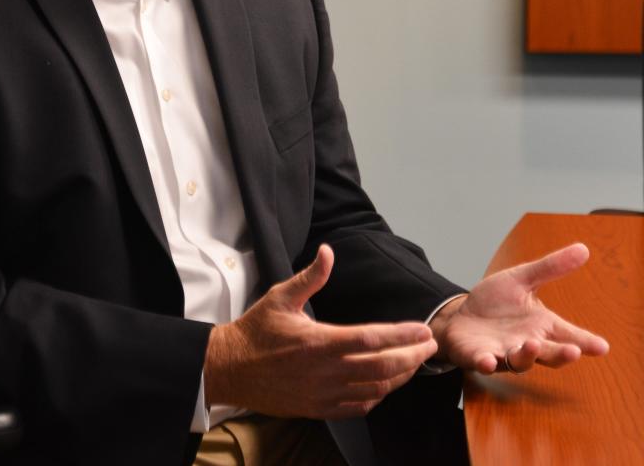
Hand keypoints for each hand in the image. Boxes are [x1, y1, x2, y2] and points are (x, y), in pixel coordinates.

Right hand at [204, 245, 439, 418]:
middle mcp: (326, 371)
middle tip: (429, 345)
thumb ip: (310, 276)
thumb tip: (327, 252)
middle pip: (383, 367)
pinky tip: (387, 383)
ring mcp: (325, 394)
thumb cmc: (256, 331)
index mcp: (319, 342)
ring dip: (401, 376)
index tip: (423, 329)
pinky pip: (360, 406)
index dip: (402, 335)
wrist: (231, 368)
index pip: (372, 339)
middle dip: (413, 356)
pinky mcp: (320, 409)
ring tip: (415, 362)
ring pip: (376, 389)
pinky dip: (379, 395)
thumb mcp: (280, 297)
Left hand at [430, 243, 609, 373]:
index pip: (568, 335)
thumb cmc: (495, 302)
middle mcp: (527, 343)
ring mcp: (503, 352)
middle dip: (561, 354)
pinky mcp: (479, 356)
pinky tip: (488, 360)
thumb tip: (583, 249)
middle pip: (549, 353)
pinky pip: (485, 362)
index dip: (585, 342)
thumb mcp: (520, 280)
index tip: (602, 347)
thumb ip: (549, 268)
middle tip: (573, 351)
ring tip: (533, 345)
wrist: (460, 316)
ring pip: (520, 361)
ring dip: (527, 355)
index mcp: (540, 325)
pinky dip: (486, 362)